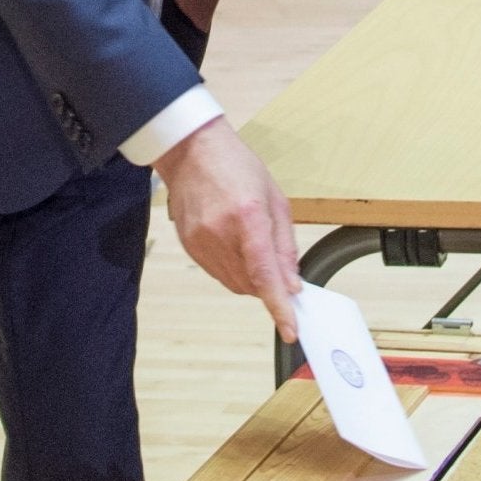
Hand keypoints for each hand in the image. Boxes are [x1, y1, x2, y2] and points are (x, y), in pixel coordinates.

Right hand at [154, 119, 302, 342]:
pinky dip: (234, 271)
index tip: (290, 329)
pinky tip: (238, 249)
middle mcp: (220, 234)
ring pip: (234, 283)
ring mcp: (200, 242)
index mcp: (248, 217)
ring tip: (256, 250)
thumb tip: (291, 283)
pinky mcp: (189, 247)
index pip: (265, 274)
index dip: (279, 306)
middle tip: (282, 274)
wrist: (192, 152)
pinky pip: (218, 274)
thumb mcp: (276, 199)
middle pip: (250, 284)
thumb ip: (285, 245)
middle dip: (270, 287)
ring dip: (252, 280)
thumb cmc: (238, 168)